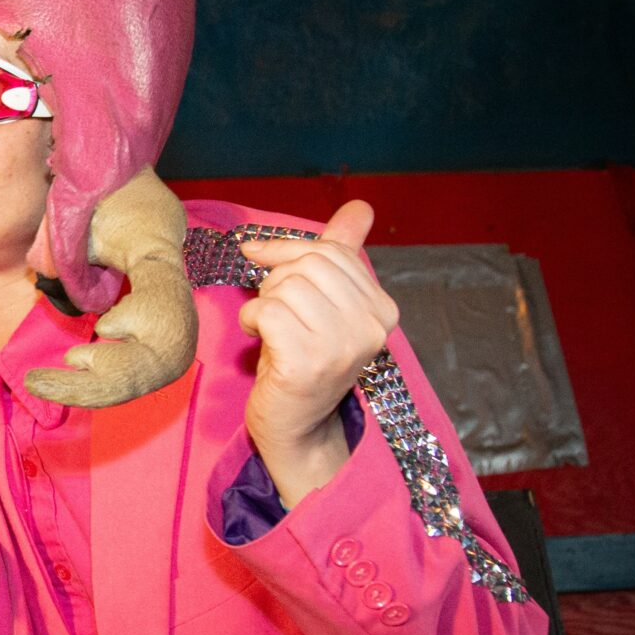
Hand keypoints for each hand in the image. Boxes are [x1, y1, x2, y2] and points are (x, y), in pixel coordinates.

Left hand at [237, 200, 396, 502]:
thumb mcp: (324, 303)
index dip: (286, 249)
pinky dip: (251, 320)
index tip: (260, 256)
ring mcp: (343, 346)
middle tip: (273, 311)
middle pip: (307, 265)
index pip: (331, 251)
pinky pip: (267, 311)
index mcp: (382, 308)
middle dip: (276, 280)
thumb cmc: (302, 359)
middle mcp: (371, 326)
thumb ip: (340, 255)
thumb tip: (360, 207)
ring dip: (263, 303)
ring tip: (269, 329)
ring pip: (285, 286)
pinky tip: (258, 340)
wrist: (296, 426)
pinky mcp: (309, 363)